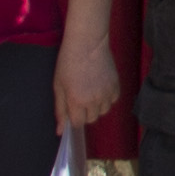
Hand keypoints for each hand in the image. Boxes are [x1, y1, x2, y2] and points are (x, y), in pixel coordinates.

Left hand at [53, 20, 125, 141]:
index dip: (74, 116)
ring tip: (90, 90)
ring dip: (97, 106)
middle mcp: (93, 101)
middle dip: (84, 112)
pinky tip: (100, 86)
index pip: (78, 123)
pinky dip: (107, 97)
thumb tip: (60, 131)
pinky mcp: (116, 86)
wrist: (87, 43)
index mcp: (76, 102)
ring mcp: (106, 94)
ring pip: (103, 111)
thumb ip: (60, 110)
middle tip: (80, 96)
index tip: (72, 106)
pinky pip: (113, 100)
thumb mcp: (58, 86)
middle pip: (91, 119)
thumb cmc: (68, 63)